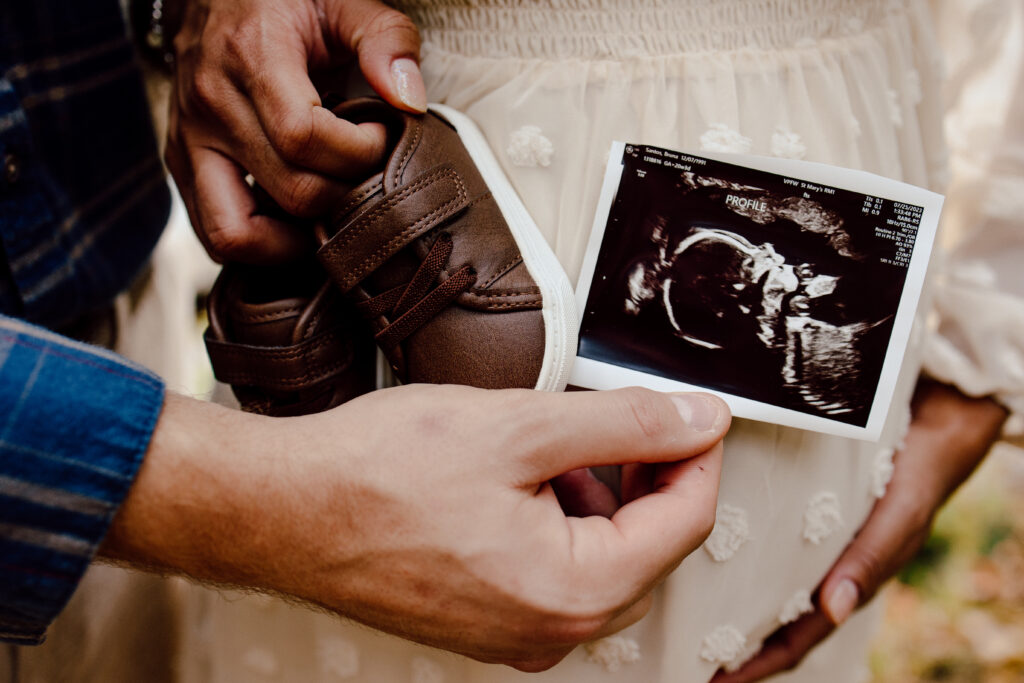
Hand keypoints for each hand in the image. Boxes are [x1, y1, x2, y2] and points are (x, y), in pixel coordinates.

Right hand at [100, 384, 730, 670]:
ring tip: (550, 441)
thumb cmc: (377, 473)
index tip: (692, 411)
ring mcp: (513, 631)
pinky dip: (556, 517)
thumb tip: (698, 421)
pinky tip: (518, 476)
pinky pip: (553, 568)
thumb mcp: (520, 427)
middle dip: (642, 474)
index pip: (684, 522)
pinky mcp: (484, 618)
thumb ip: (625, 424)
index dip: (695, 453)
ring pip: (599, 555)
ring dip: (597, 493)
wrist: (283, 507)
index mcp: (572, 591)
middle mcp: (548, 630)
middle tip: (614, 415)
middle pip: (645, 545)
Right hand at [165, 0, 425, 262]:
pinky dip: (259, 244)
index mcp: (250, 59)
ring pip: (234, 234)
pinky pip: (213, 232)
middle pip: (288, 191)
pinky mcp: (181, 164)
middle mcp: (210, 107)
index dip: (358, 153)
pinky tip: (295, 220)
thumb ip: (386, 39)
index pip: (304, 138)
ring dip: (293, 241)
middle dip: (344, 194)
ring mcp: (188, 142)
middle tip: (365, 174)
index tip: (382, 137)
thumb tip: (409, 100)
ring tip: (330, 215)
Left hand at [713, 380, 1007, 681]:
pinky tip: (693, 538)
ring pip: (758, 581)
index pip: (795, 638)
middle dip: (728, 637)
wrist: (926, 430)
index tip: (716, 680)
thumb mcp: (899, 516)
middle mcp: (819, 571)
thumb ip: (871, 558)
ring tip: (678, 603)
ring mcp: (803, 547)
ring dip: (723, 595)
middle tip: (683, 647)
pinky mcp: (789, 515)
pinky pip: (756, 541)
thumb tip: (833, 610)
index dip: (757, 662)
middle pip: (768, 617)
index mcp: (844, 584)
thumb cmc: (912, 479)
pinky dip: (731, 549)